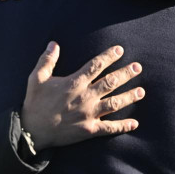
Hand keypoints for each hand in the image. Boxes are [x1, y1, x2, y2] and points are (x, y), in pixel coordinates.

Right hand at [20, 43, 143, 150]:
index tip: (120, 50)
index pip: (96, 66)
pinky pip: (110, 128)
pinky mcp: (90, 130)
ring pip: (115, 104)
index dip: (109, 57)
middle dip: (125, 73)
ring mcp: (89, 114)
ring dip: (129, 97)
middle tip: (138, 67)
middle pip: (110, 82)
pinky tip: (135, 123)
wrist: (33, 130)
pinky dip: (123, 126)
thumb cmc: (35, 102)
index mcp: (74, 83)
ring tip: (141, 91)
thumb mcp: (37, 78)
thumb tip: (54, 43)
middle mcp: (85, 97)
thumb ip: (47, 60)